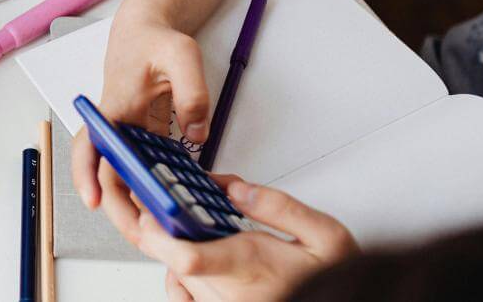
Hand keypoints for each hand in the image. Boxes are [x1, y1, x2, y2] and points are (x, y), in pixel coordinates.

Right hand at [74, 2, 211, 239]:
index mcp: (114, 107)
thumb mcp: (181, 55)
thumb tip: (195, 135)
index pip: (90, 145)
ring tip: (160, 232)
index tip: (92, 201)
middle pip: (106, 174)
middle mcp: (115, 125)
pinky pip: (144, 167)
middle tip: (141, 237)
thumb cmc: (155, 38)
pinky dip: (154, 188)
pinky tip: (174, 204)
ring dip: (136, 204)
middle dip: (119, 209)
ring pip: (123, 176)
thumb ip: (192, 93)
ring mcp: (128, 133)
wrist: (146, 28)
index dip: (86, 175)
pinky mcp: (143, 136)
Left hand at [135, 175, 357, 300]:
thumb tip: (236, 190)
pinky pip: (181, 294)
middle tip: (169, 200)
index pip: (189, 257)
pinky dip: (178, 274)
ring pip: (175, 274)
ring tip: (189, 225)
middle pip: (173, 259)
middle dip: (166, 226)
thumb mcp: (326, 238)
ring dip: (173, 247)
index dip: (160, 232)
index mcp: (250, 268)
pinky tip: (192, 256)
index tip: (152, 207)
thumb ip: (281, 207)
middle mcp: (228, 294)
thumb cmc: (330, 281)